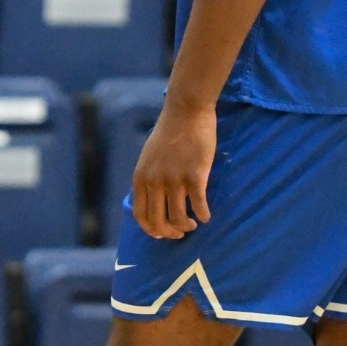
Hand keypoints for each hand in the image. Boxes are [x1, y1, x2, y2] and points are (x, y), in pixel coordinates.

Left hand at [132, 103, 215, 240]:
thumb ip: (149, 177)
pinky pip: (199, 206)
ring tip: (193, 223)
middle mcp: (155, 182)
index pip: (140, 215)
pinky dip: (204, 215)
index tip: (161, 234)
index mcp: (141, 178)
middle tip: (180, 233)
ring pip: (179, 218)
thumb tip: (153, 200)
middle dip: (170, 233)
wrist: (186, 111)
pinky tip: (206, 215)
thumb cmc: (169, 132)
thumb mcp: (148, 157)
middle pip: (159, 222)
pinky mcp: (195, 176)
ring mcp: (174, 180)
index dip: (151, 230)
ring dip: (187, 227)